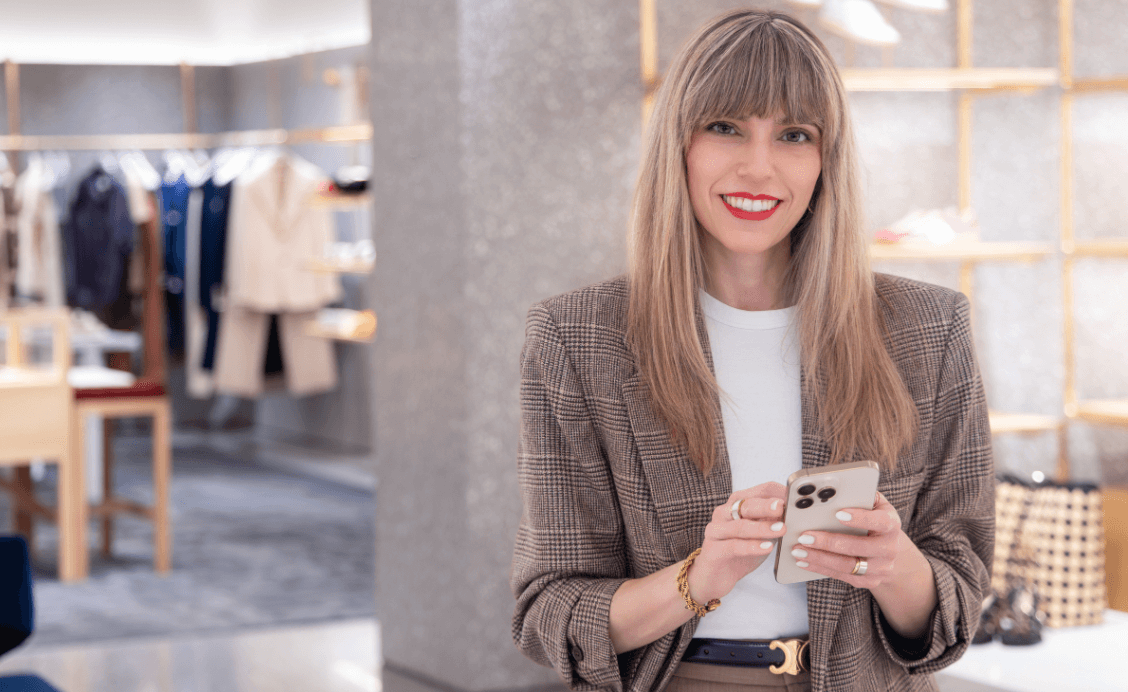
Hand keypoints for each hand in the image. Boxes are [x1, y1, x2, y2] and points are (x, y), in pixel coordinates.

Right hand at [686, 482, 787, 603]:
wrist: (715, 576)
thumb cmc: (741, 552)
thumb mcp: (761, 535)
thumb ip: (773, 522)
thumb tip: (796, 514)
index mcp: (737, 504)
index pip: (759, 491)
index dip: (777, 493)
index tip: (793, 499)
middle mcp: (724, 513)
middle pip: (746, 504)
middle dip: (766, 505)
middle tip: (783, 507)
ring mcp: (716, 530)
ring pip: (740, 526)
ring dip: (762, 527)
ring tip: (780, 529)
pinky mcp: (713, 550)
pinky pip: (733, 546)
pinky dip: (751, 546)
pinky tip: (767, 548)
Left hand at [786, 491, 910, 589]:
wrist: (890, 550)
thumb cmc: (874, 519)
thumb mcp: (873, 504)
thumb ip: (859, 495)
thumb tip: (831, 488)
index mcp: (891, 524)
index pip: (880, 521)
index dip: (860, 518)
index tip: (838, 513)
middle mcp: (890, 548)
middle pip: (859, 547)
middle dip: (829, 542)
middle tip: (804, 537)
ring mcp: (881, 568)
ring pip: (848, 565)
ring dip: (820, 558)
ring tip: (798, 550)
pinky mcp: (869, 581)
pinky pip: (842, 576)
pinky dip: (820, 568)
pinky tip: (803, 561)